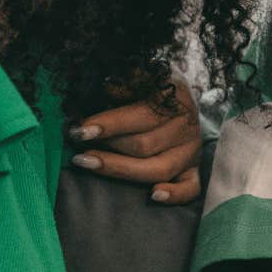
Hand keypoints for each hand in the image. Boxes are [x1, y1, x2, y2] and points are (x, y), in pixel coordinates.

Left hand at [69, 81, 204, 203]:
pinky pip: (191, 189)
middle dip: (107, 148)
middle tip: (78, 149)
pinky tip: (153, 195)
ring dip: (120, 169)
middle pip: (145, 145)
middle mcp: (187, 125)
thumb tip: (106, 85)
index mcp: (176, 98)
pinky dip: (175, 195)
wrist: (176, 101)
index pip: (141, 116)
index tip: (81, 130)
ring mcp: (192, 150)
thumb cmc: (148, 88)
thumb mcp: (139, 76)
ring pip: (159, 168)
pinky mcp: (194, 170)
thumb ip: (125, 81)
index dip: (109, 124)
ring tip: (88, 164)